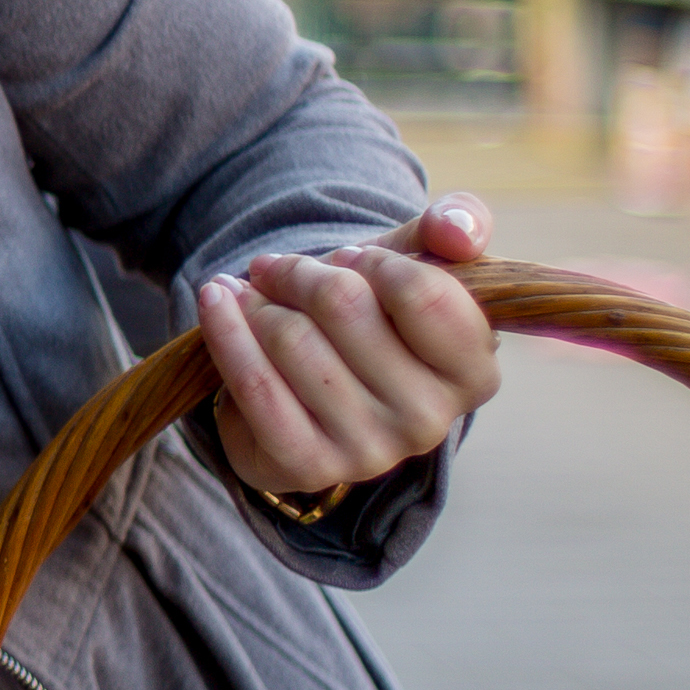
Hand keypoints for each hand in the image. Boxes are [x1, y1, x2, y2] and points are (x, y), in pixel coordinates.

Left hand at [199, 193, 500, 499]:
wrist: (314, 377)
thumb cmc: (377, 312)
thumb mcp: (419, 259)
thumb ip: (457, 224)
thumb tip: (456, 231)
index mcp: (474, 371)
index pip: (420, 293)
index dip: (372, 261)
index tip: (345, 257)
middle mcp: (431, 420)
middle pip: (343, 305)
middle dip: (298, 273)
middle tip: (279, 270)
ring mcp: (370, 451)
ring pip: (291, 339)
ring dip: (256, 301)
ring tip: (249, 292)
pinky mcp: (308, 466)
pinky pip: (254, 385)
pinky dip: (225, 332)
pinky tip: (214, 302)